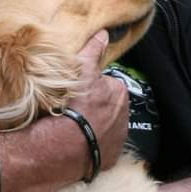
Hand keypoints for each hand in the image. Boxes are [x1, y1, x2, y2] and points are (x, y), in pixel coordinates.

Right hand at [66, 30, 129, 172]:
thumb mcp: (83, 70)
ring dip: (93, 126)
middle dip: (95, 107)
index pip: (108, 85)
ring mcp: (117, 139)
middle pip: (107, 107)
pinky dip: (92, 145)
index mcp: (120, 93)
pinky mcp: (108, 157)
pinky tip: (77, 141)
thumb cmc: (74, 105)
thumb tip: (104, 33)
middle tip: (74, 108)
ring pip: (104, 128)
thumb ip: (94, 50)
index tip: (79, 91)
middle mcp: (124, 117)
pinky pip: (100, 148)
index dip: (92, 87)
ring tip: (74, 125)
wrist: (65, 143)